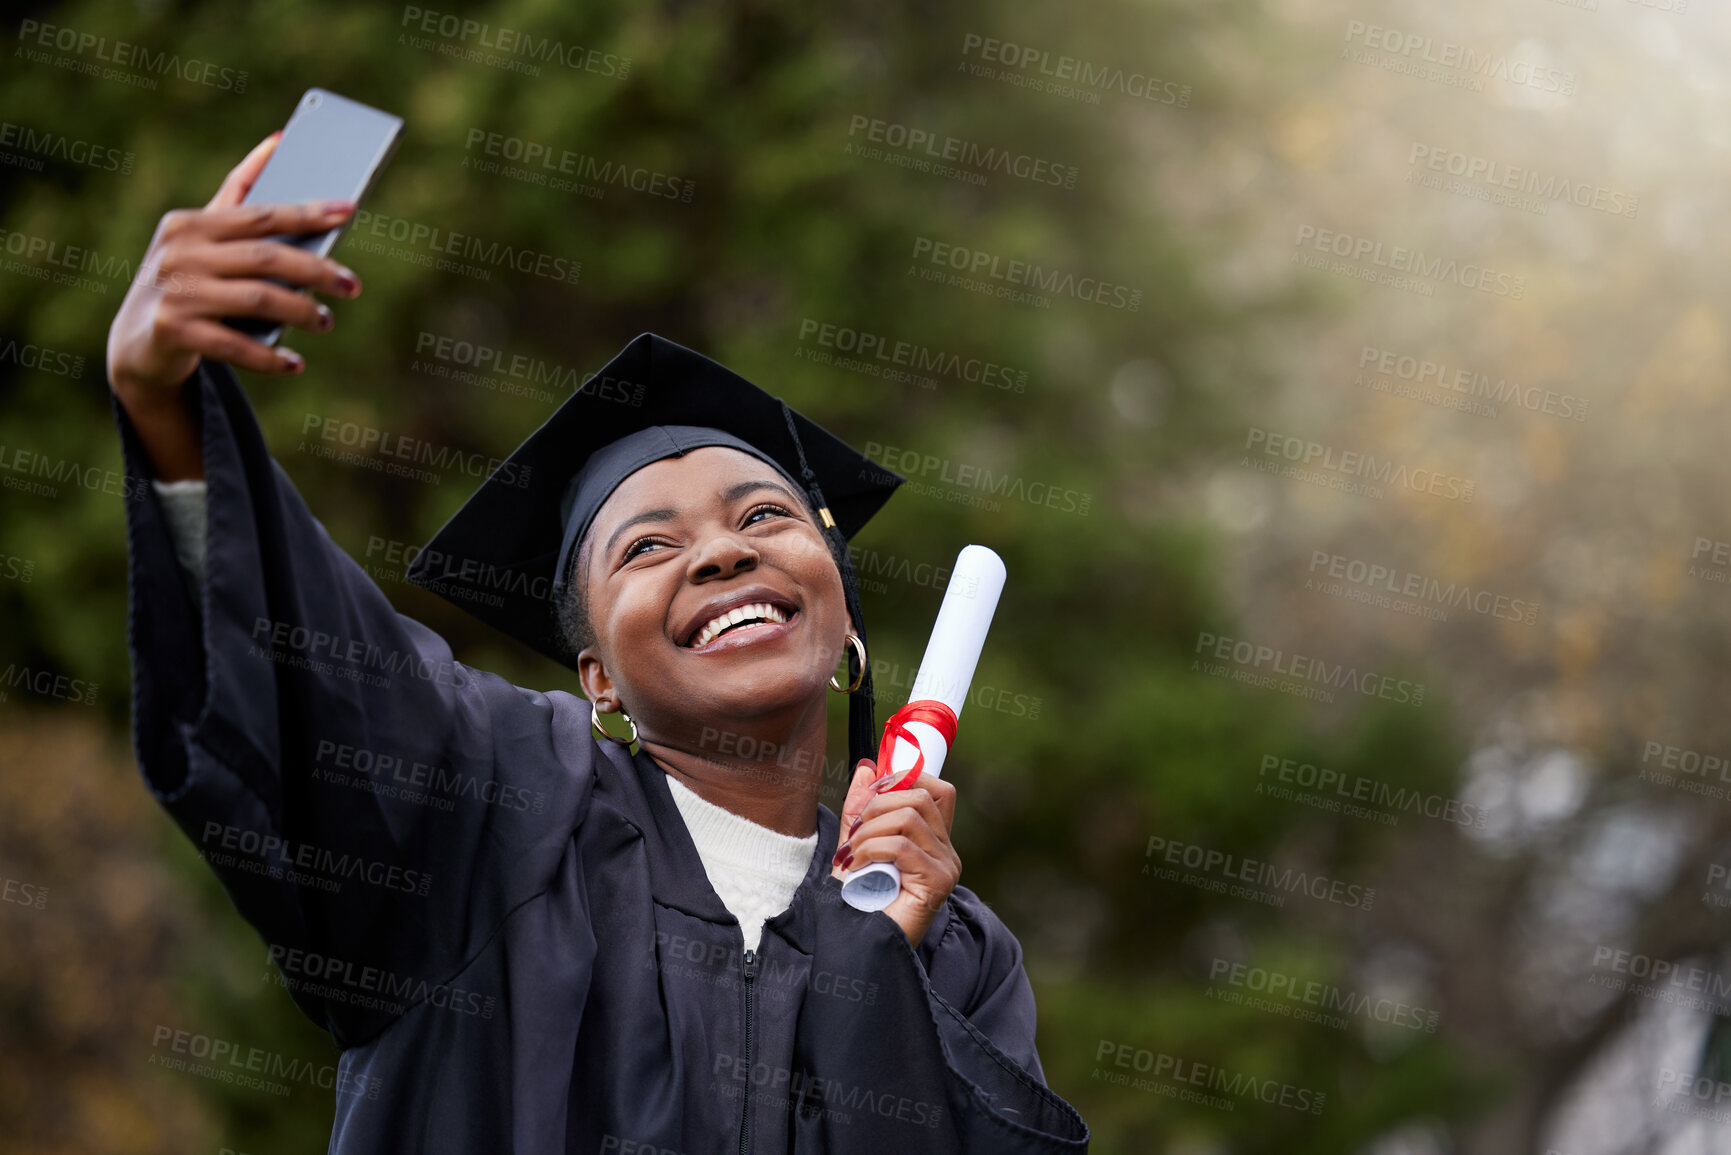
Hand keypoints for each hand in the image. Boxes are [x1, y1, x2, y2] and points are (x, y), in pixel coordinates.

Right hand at [106, 132, 363, 403]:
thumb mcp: (203, 235)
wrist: (135, 341)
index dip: (308, 213)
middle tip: (353, 285)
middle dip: (317, 271)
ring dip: (301, 311)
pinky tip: (294, 363)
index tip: (349, 211)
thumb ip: (238, 192)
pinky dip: (270, 357)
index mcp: (190, 224)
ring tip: (325, 321)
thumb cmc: (186, 278)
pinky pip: (236, 345)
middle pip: (266, 258)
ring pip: (258, 299)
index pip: (261, 215)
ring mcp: (175, 292)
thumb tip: (278, 142)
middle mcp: (180, 254)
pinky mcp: (172, 331)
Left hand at [832, 759, 960, 948]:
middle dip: (877, 805)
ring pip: (909, 817)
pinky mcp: (938, 882)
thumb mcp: (856, 843)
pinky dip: (871, 849)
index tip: (871, 793)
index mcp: (933, 839)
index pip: (938, 790)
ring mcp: (947, 867)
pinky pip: (903, 846)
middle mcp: (947, 851)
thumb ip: (862, 809)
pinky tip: (857, 866)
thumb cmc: (859, 899)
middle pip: (920, 796)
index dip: (906, 779)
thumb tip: (867, 768)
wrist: (858, 942)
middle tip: (854, 833)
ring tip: (852, 854)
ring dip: (870, 830)